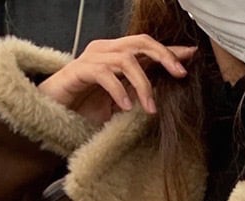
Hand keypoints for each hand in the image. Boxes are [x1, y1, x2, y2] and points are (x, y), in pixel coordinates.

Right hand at [37, 35, 196, 124]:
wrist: (53, 113)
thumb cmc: (85, 109)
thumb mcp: (120, 102)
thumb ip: (138, 93)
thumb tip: (164, 94)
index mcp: (116, 55)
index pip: (147, 46)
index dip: (170, 50)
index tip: (192, 55)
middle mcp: (105, 50)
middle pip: (141, 42)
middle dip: (164, 56)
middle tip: (179, 75)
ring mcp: (91, 58)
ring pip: (126, 60)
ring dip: (143, 85)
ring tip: (150, 108)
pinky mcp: (79, 71)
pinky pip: (104, 74)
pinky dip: (118, 90)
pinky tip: (126, 107)